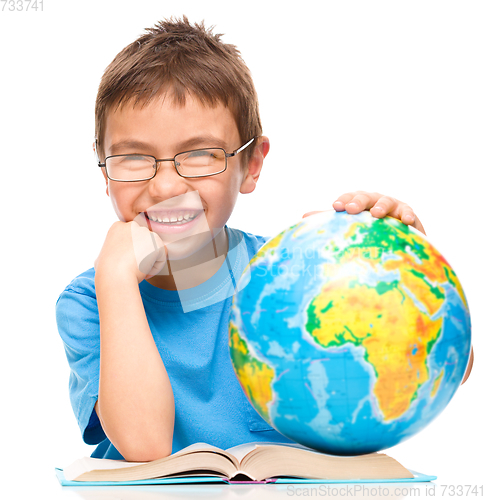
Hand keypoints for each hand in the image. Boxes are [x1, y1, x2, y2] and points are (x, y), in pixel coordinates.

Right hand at [94, 217, 166, 283]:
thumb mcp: (103, 254)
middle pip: (143, 242)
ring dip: (148, 261)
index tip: (124, 261)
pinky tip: (145, 272)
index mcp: (118, 226)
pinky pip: (161, 257)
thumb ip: (113, 249)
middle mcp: (133, 226)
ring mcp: (146, 233)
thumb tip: (114, 254)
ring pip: (153, 250)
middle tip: (132, 266)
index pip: (132, 238)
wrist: (115, 275)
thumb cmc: (106, 269)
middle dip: (140, 255)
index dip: (129, 252)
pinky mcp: (157, 243)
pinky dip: (155, 268)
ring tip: (137, 270)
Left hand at [302, 191, 424, 234]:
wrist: (397, 237)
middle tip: (351, 209)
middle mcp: (374, 200)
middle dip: (358, 201)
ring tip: (377, 214)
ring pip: (386, 202)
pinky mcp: (407, 213)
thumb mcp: (351, 225)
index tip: (335, 207)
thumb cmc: (368, 229)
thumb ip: (331, 221)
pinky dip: (407, 215)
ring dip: (381, 206)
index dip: (343, 200)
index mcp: (359, 202)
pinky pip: (408, 212)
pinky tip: (406, 221)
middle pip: (365, 197)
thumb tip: (304, 217)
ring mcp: (392, 205)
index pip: (349, 197)